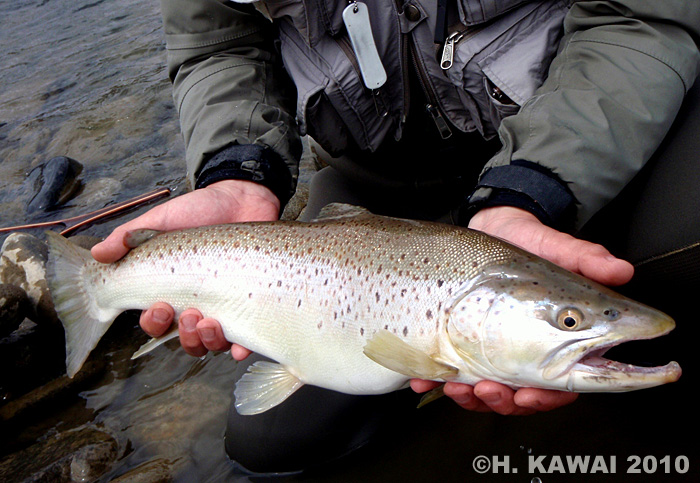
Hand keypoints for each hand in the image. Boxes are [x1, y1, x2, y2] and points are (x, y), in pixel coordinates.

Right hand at [92, 179, 277, 358]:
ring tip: (209, 323)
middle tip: (188, 314)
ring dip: (207, 342)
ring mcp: (226, 306)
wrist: (242, 198)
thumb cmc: (199, 211)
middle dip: (183, 336)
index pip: (156, 322)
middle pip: (184, 339)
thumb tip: (98, 254)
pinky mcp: (251, 304)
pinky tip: (240, 346)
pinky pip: (248, 337)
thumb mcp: (161, 220)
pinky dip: (242, 348)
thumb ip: (129, 236)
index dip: (154, 323)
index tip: (159, 306)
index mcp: (172, 290)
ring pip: (212, 344)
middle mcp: (197, 304)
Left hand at [411, 206, 633, 414]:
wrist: (491, 224)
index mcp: (558, 339)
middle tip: (492, 392)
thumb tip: (619, 270)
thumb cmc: (529, 242)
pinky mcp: (462, 343)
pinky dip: (436, 381)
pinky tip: (425, 379)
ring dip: (472, 399)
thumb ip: (584, 260)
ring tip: (460, 387)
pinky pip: (450, 373)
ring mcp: (492, 350)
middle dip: (505, 403)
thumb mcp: (555, 246)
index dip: (548, 397)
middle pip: (521, 396)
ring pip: (486, 392)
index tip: (532, 395)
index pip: (561, 384)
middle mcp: (527, 350)